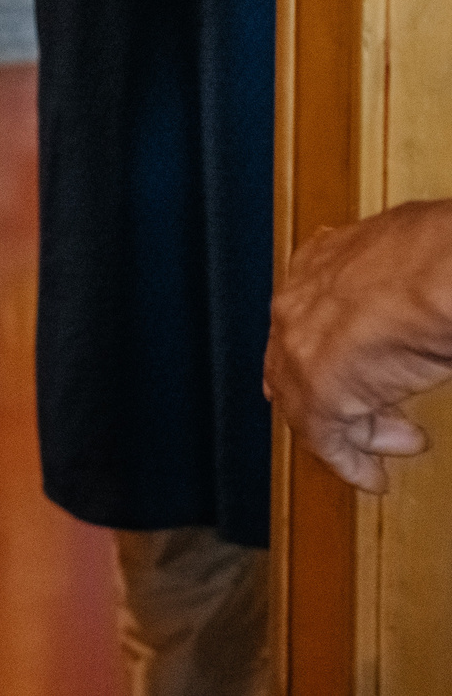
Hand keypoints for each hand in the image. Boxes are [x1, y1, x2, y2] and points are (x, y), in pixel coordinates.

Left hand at [264, 201, 451, 492]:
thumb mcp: (413, 271)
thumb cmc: (437, 259)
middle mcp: (297, 304)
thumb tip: (425, 312)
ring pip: (311, 403)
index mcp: (319, 262)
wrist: (437, 274)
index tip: (347, 369)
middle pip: (299, 363)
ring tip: (397, 442)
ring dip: (356, 431)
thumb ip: (403, 289)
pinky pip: (324, 438)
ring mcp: (299, 349)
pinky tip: (369, 474)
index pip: (305, 316)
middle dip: (338, 395)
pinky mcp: (316, 391)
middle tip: (375, 416)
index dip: (323, 349)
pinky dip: (349, 461)